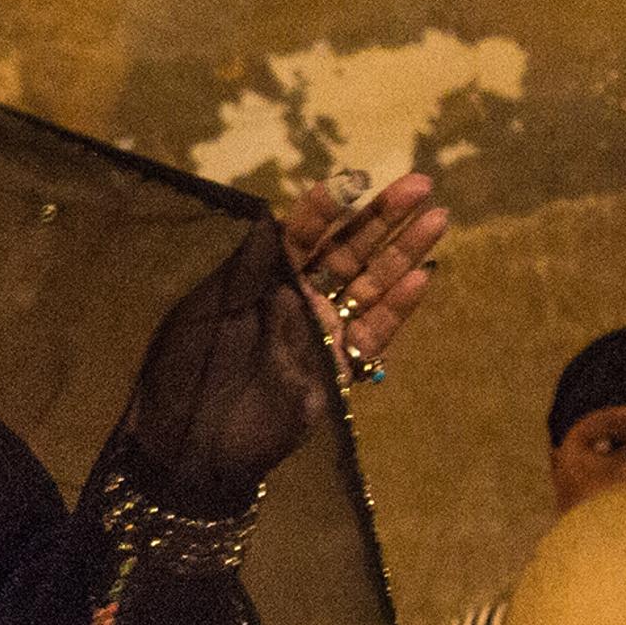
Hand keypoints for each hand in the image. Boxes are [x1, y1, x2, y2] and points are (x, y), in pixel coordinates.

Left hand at [119, 174, 450, 501]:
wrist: (191, 444)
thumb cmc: (188, 370)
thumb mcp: (209, 308)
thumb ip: (249, 266)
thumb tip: (276, 217)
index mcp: (263, 279)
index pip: (303, 233)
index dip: (328, 206)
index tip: (355, 180)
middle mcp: (298, 299)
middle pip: (348, 251)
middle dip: (383, 217)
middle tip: (422, 183)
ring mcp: (323, 333)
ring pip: (371, 286)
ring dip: (404, 253)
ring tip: (438, 219)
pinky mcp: (339, 369)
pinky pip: (374, 334)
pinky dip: (397, 308)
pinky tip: (422, 277)